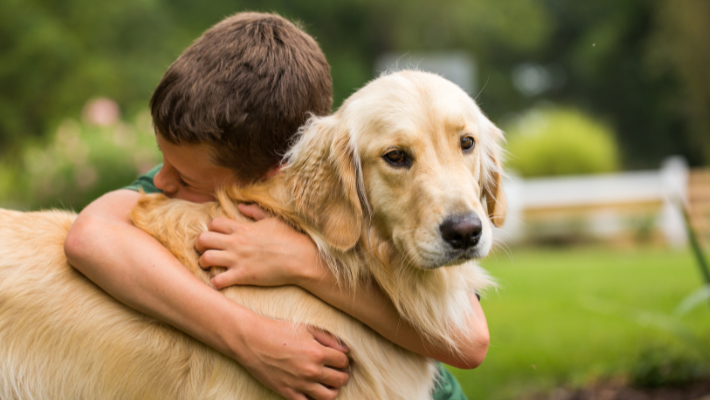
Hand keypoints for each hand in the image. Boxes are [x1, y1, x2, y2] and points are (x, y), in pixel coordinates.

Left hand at [195, 203, 321, 288]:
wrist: (300, 258)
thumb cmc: (289, 238)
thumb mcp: (272, 219)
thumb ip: (255, 212)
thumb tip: (241, 206)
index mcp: (242, 228)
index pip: (214, 223)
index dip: (211, 229)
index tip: (216, 236)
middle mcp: (236, 242)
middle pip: (203, 239)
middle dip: (199, 245)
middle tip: (204, 250)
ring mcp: (238, 259)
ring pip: (205, 259)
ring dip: (203, 263)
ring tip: (208, 267)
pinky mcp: (242, 276)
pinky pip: (218, 280)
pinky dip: (215, 282)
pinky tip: (220, 282)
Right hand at [235, 316, 349, 399]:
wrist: (252, 341)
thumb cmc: (278, 330)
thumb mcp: (306, 328)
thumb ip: (328, 338)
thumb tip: (345, 349)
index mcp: (317, 352)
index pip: (343, 362)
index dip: (343, 359)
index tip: (337, 358)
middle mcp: (311, 370)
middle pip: (340, 379)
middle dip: (341, 374)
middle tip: (335, 370)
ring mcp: (299, 383)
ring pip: (329, 396)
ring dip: (332, 390)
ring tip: (327, 383)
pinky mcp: (287, 392)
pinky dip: (313, 399)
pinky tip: (312, 391)